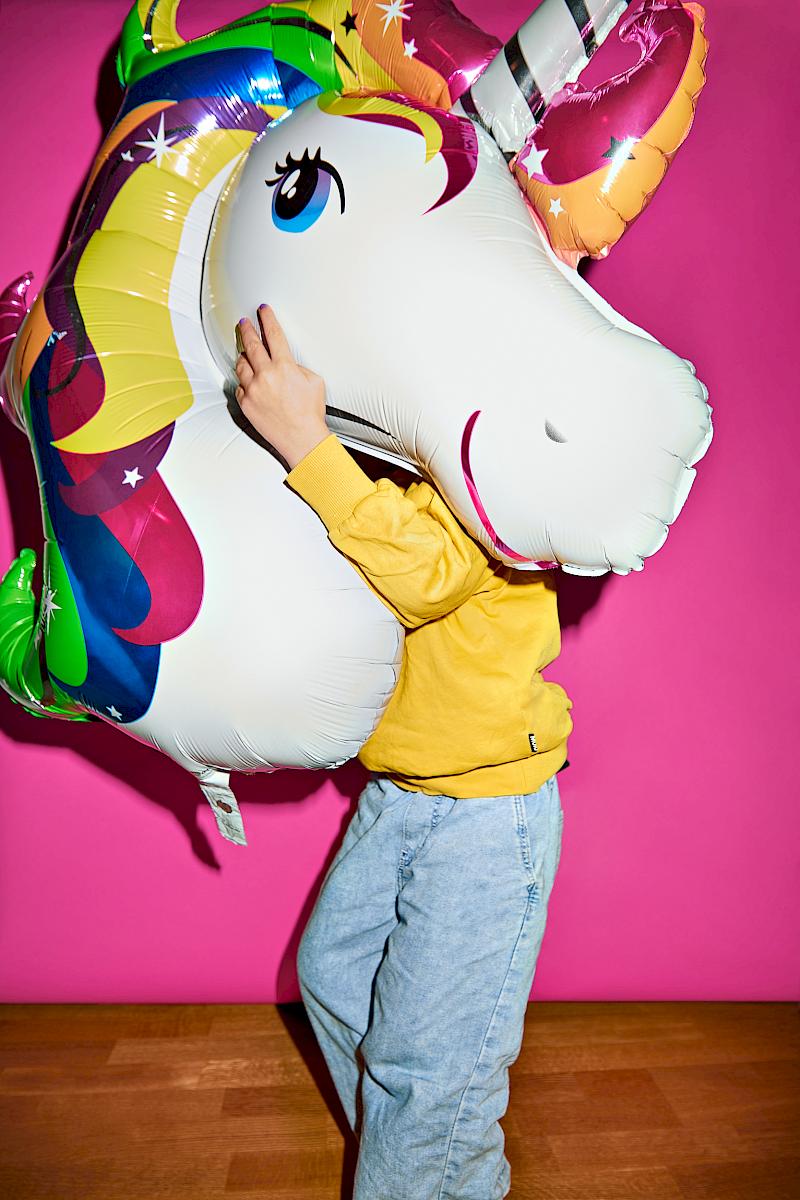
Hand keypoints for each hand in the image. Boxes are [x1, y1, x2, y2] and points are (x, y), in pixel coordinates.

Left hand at [234, 305, 328, 468]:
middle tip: (244, 323)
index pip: (273, 334)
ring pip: (241, 364)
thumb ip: (297, 367)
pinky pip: (240, 386)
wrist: (301, 439)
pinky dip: (245, 381)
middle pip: (251, 344)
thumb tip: (286, 363)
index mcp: (284, 367)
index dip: (267, 319)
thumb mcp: (314, 381)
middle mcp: (266, 376)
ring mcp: (253, 389)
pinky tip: (249, 380)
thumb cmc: (309, 414)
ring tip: (246, 353)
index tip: (263, 311)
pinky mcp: (246, 403)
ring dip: (244, 356)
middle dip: (247, 330)